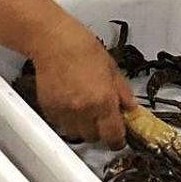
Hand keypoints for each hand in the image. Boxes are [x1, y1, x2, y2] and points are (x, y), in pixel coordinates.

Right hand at [30, 18, 137, 149]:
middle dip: (99, 130)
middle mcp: (84, 110)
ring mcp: (65, 111)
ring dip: (82, 127)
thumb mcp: (113, 68)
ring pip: (76, 134)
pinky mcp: (50, 109)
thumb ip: (123, 92)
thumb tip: (131, 108)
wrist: (54, 41)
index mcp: (104, 101)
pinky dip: (66, 119)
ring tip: (83, 108)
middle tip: (101, 116)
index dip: (117, 140)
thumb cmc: (82, 47)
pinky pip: (60, 124)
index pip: (113, 136)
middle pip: (94, 138)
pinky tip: (70, 103)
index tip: (118, 138)